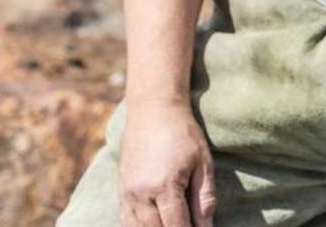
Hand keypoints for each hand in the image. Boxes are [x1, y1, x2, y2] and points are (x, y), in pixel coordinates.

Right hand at [118, 99, 216, 226]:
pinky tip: (153, 224)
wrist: (153, 111)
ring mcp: (127, 193)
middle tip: (188, 225)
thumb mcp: (202, 163)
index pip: (177, 226)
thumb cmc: (183, 134)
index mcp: (165, 186)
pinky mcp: (120, 191)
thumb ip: (204, 198)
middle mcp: (141, 193)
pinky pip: (125, 220)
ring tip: (173, 223)